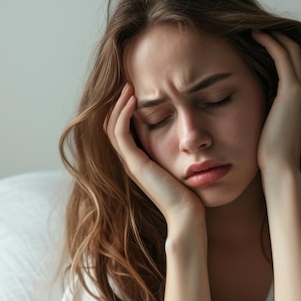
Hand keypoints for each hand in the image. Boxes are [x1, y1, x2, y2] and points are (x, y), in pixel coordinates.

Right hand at [104, 84, 205, 235]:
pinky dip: (123, 115)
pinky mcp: (135, 164)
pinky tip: (134, 101)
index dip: (123, 111)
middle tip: (127, 84)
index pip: (120, 131)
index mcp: (138, 162)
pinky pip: (121, 134)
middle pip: (111, 127)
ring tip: (128, 87)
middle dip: (117, 104)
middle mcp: (130, 162)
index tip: (134, 92)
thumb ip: (177, 152)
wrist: (187, 215)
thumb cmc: (189, 194)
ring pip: (112, 128)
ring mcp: (130, 163)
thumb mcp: (180, 166)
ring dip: (118, 105)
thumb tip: (189, 136)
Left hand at [252, 31, 300, 176]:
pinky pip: (282, 55)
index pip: (291, 59)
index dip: (274, 44)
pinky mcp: (293, 90)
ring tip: (249, 25)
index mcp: (300, 95)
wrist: (280, 167)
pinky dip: (269, 42)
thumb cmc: (268, 151)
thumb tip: (246, 96)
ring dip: (269, 34)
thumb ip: (263, 105)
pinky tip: (252, 35)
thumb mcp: (266, 121)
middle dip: (273, 34)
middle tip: (249, 25)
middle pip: (293, 49)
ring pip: (289, 48)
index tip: (252, 36)